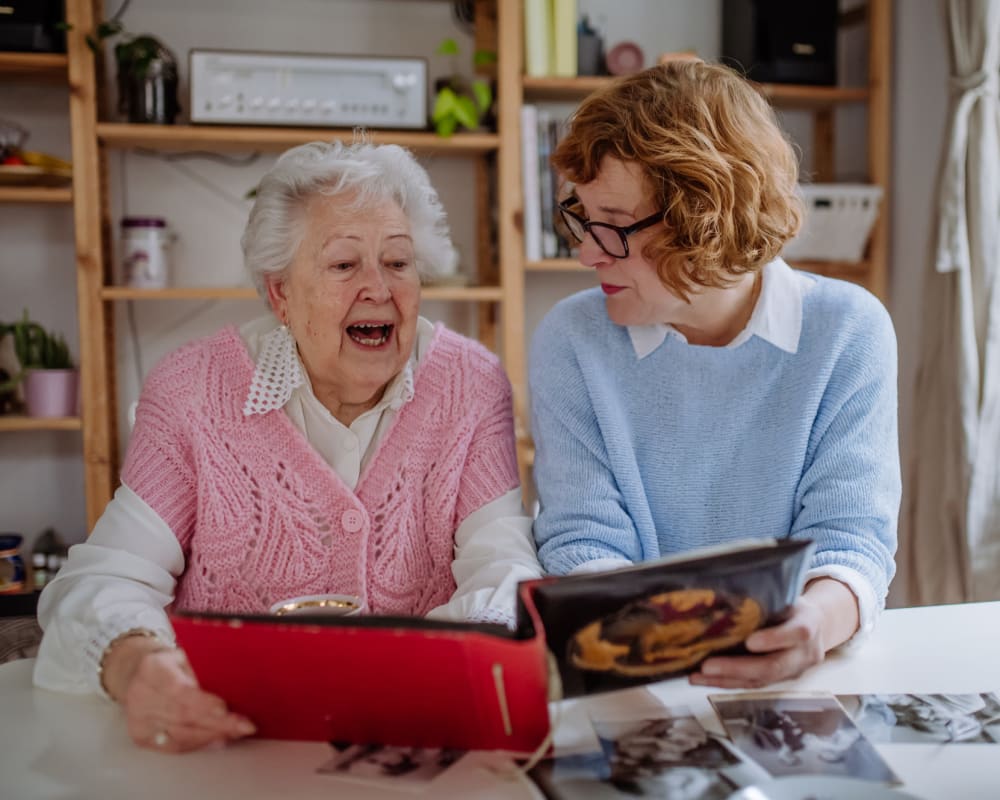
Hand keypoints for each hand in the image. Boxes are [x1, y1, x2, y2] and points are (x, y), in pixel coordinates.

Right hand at [104, 637, 255, 752]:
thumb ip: (202, 668)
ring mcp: (138, 718)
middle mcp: (140, 695)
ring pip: (181, 733)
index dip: (202, 702)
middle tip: (244, 725)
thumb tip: (234, 684)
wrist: (137, 674)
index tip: (224, 708)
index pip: (178, 689)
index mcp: (152, 668)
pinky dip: (200, 743)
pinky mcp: (141, 736)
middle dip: (217, 722)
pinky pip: (174, 745)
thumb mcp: (185, 655)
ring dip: (213, 734)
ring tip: (237, 732)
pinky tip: (218, 739)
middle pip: (183, 715)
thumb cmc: (170, 663)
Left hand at [688, 578, 858, 688]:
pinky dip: (726, 683)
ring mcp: (793, 670)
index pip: (796, 633)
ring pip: (760, 680)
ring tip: (698, 675)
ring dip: (726, 679)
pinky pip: (752, 684)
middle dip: (738, 668)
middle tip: (708, 665)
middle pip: (774, 666)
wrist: (818, 625)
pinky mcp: (779, 680)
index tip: (750, 642)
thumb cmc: (793, 605)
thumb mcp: (788, 595)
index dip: (774, 639)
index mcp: (808, 623)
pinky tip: (703, 679)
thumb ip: (768, 598)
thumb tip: (724, 588)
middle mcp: (804, 652)